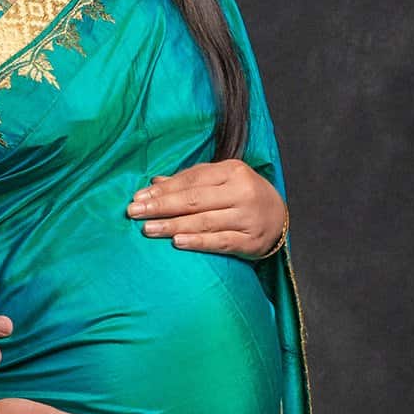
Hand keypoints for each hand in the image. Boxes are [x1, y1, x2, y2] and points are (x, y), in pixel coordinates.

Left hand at [127, 159, 284, 256]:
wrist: (279, 217)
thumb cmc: (241, 195)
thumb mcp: (221, 181)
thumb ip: (190, 180)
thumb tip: (154, 182)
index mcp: (233, 171)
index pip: (191, 179)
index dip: (163, 190)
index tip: (138, 198)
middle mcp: (242, 191)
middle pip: (194, 200)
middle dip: (161, 206)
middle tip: (134, 212)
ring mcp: (248, 217)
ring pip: (205, 221)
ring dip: (173, 225)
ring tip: (148, 229)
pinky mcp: (252, 241)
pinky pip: (221, 242)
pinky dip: (198, 242)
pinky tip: (177, 243)